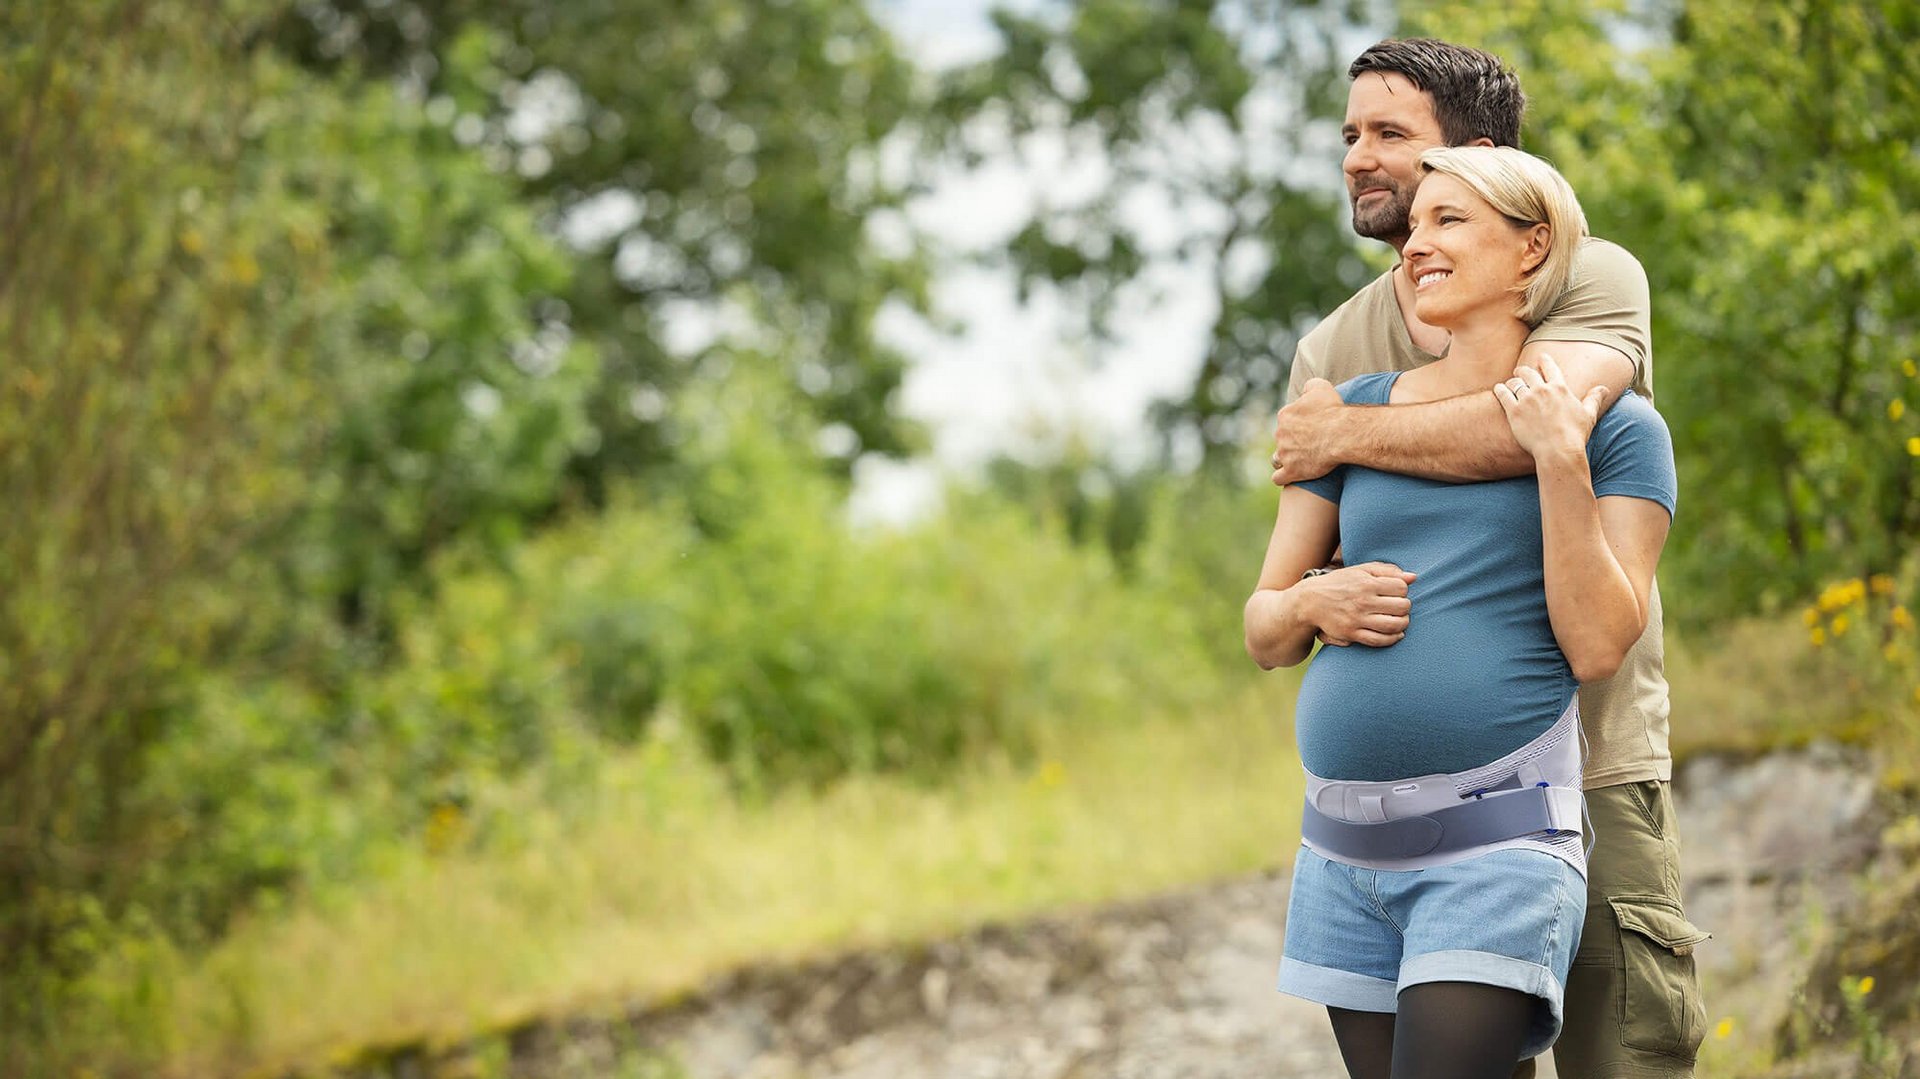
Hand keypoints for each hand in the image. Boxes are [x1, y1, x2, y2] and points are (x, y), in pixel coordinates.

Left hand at [1270, 378, 1343, 485]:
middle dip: (1292, 441)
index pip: (1287, 420)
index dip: (1298, 424)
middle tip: (1311, 444)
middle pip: (1282, 438)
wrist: (1342, 434)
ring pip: (1278, 458)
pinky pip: (1278, 477)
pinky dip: (1282, 477)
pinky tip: (1289, 476)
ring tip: (1298, 460)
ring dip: (1286, 458)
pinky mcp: (1292, 471)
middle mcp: (1280, 434)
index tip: (1312, 427)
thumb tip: (1306, 390)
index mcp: (1285, 415)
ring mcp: (1285, 454)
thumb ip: (1310, 386)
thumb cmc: (1333, 410)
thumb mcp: (1322, 388)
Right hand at [1302, 562, 1416, 647]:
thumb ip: (1387, 571)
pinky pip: (1380, 640)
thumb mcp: (1361, 570)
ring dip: (1403, 623)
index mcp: (1367, 583)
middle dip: (1404, 606)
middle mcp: (1363, 601)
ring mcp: (1357, 619)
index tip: (1396, 592)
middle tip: (1398, 606)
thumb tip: (1413, 577)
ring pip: (1394, 625)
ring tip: (1400, 619)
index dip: (1403, 590)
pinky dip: (1393, 638)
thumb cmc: (1340, 583)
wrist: (1311, 601)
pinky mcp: (1352, 634)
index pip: (1402, 588)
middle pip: (1402, 607)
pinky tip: (1396, 634)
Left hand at [1492, 354, 1606, 460]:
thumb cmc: (1575, 434)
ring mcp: (1527, 399)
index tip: (1540, 357)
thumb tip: (1604, 388)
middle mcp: (1542, 390)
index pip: (1550, 367)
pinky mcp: (1514, 411)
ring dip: (1512, 381)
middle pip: (1528, 373)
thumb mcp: (1588, 415)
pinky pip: (1503, 394)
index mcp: (1560, 388)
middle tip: (1519, 371)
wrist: (1558, 450)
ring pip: (1514, 383)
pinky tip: (1498, 389)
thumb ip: (1594, 399)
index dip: (1544, 360)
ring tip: (1509, 384)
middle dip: (1523, 370)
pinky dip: (1500, 390)